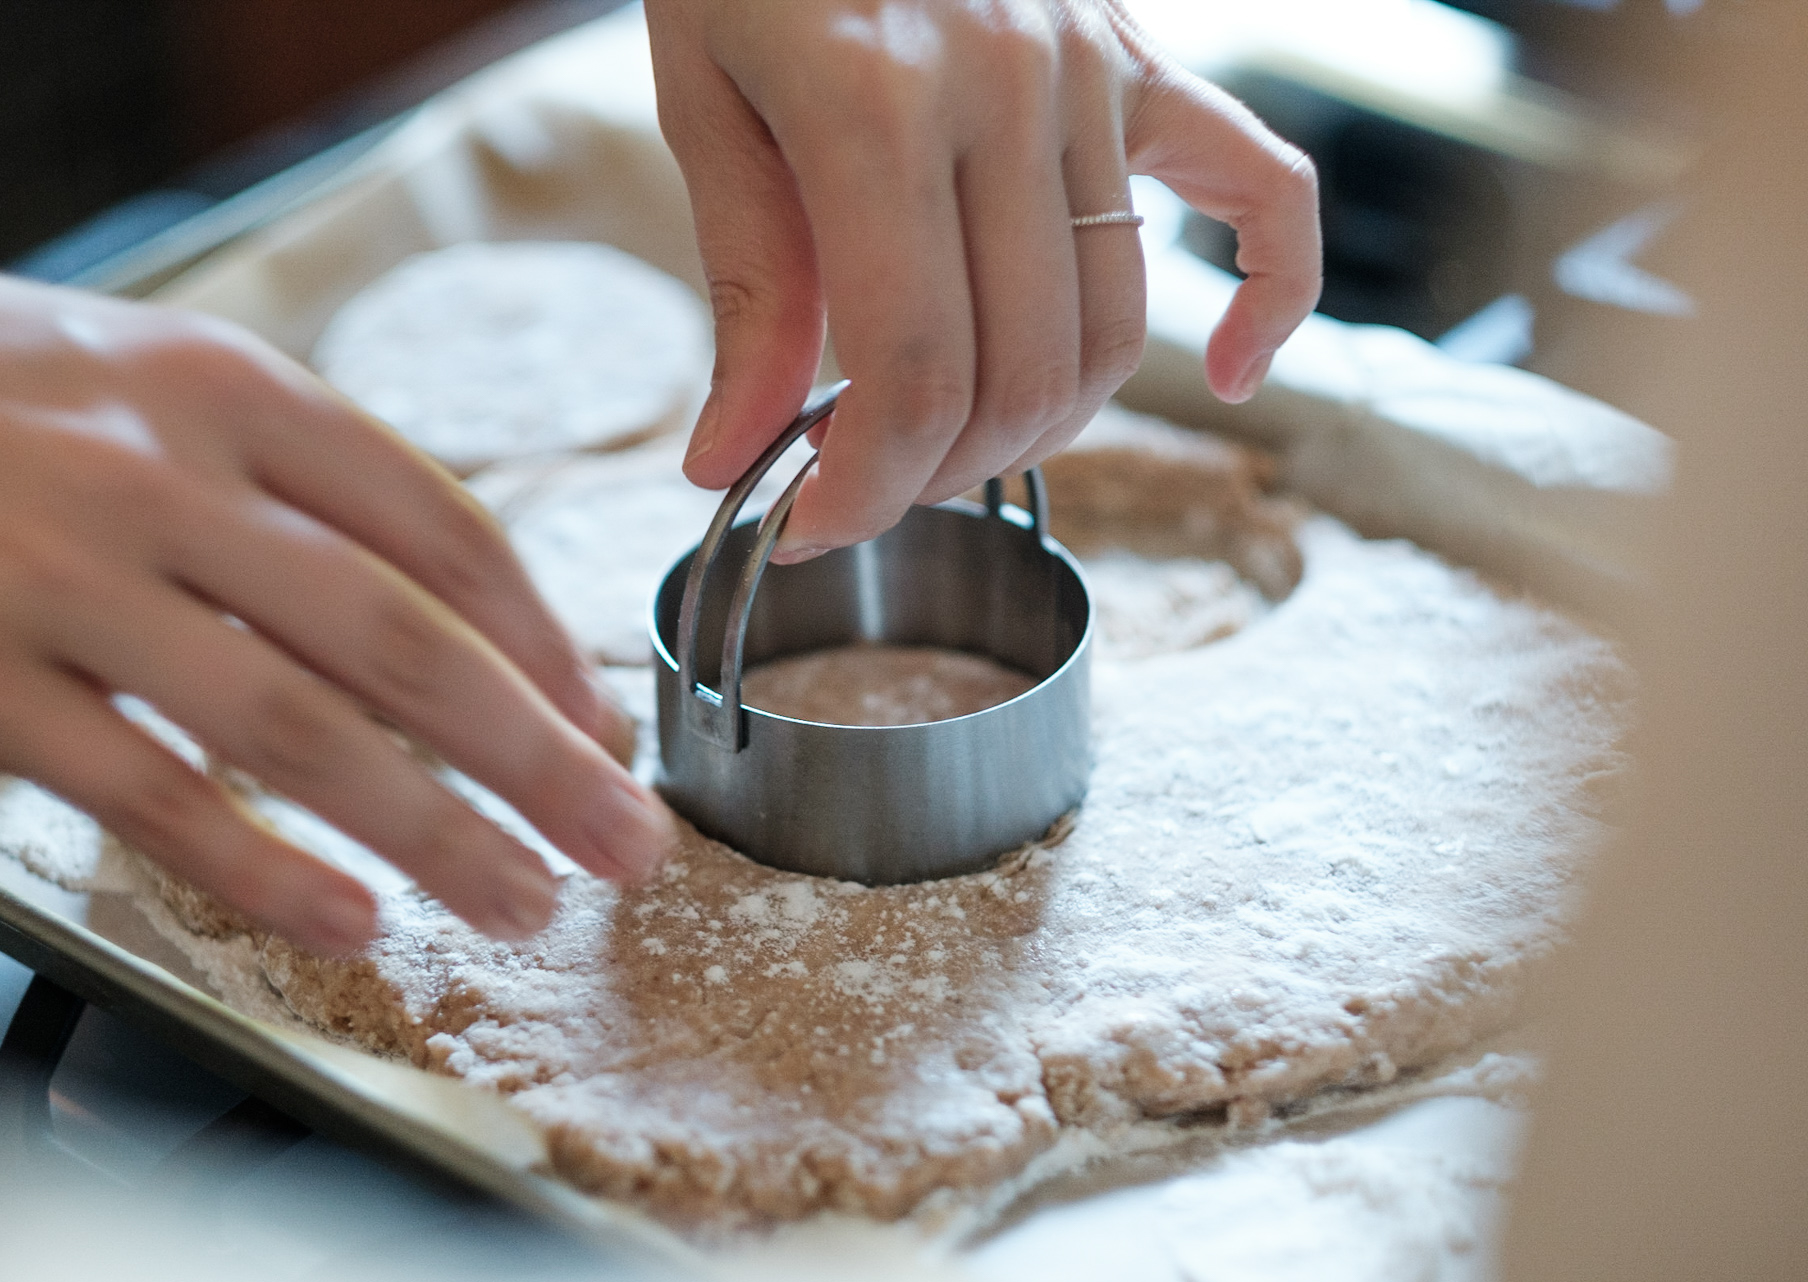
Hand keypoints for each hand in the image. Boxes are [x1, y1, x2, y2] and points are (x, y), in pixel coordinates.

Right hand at [0, 240, 671, 953]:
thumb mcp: (120, 369)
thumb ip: (265, 467)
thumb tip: (412, 579)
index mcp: (224, 391)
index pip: (439, 528)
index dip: (539, 644)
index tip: (597, 724)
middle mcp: (167, 478)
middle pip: (404, 639)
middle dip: (539, 756)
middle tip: (626, 840)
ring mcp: (69, 577)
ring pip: (299, 725)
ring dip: (436, 829)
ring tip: (523, 904)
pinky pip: (147, 789)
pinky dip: (258, 864)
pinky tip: (343, 921)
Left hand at [645, 0, 1321, 558]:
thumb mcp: (701, 104)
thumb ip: (744, 290)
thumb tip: (733, 462)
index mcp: (878, 101)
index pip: (912, 367)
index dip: (864, 485)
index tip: (807, 528)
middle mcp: (1011, 89)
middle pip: (1020, 368)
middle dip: (935, 470)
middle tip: (861, 485)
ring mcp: (1098, 73)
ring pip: (1117, 323)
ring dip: (1043, 425)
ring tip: (951, 443)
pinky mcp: (1148, 65)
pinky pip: (1265, 189)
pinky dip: (1270, 294)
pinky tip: (1233, 373)